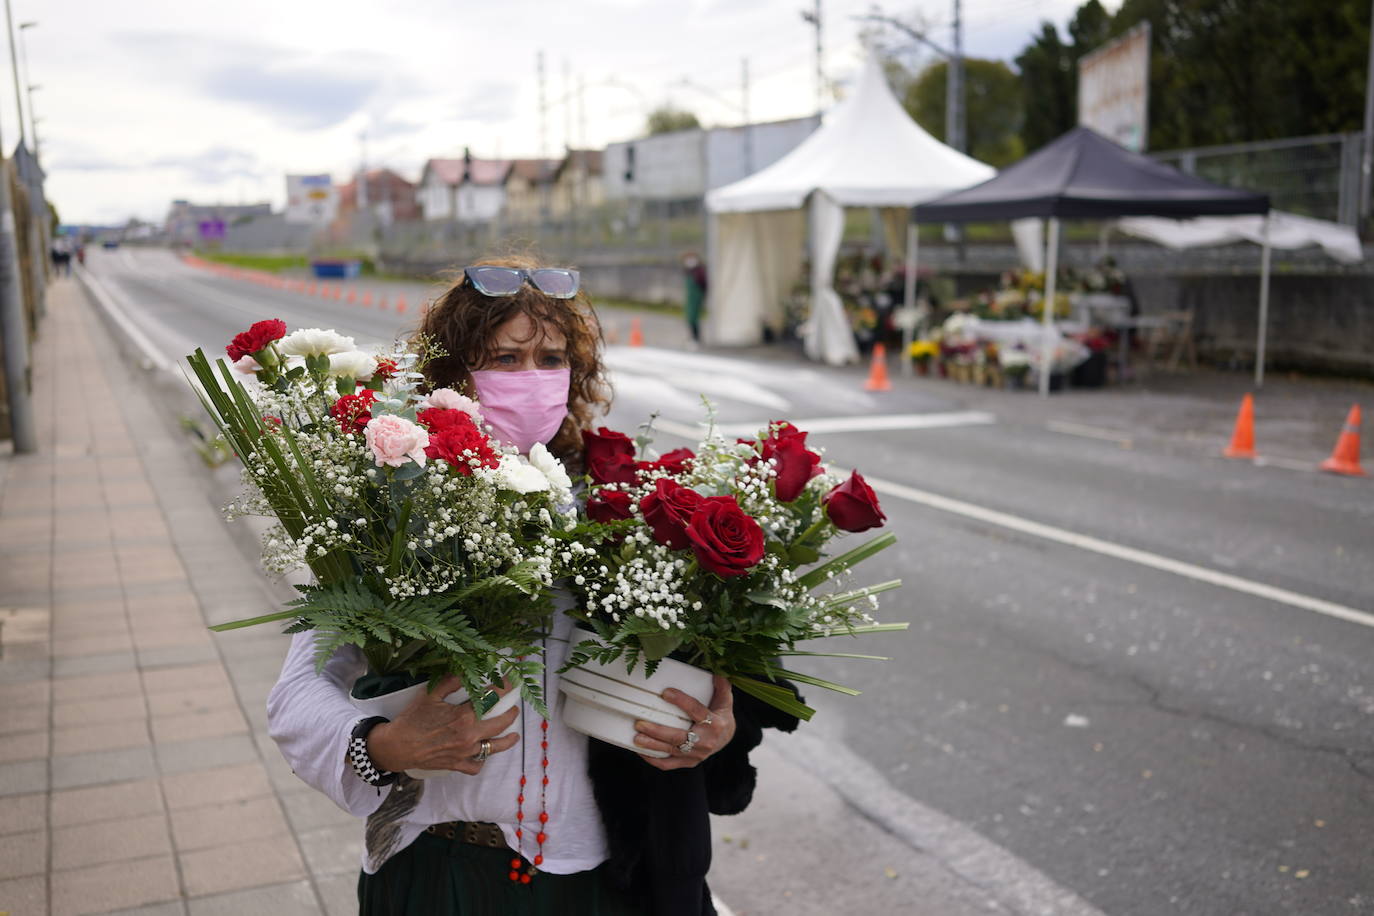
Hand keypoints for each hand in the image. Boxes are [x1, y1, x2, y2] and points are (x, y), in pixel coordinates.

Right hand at [367, 675, 518, 775]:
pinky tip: (484, 753)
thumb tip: (463, 671)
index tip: (510, 681)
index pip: (492, 699)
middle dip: (511, 713)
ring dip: (507, 740)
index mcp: (464, 716)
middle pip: (500, 724)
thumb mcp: (429, 694)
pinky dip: (482, 760)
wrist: (396, 746)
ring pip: (494, 748)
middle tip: (514, 707)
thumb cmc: (412, 719)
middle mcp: (469, 736)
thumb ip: (450, 682)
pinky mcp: (457, 764)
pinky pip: (476, 766)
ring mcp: (465, 752)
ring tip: (514, 735)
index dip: (504, 688)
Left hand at [633, 675, 735, 770]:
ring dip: (652, 745)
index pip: (696, 711)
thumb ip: (721, 686)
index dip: (681, 701)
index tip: (665, 693)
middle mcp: (706, 741)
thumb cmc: (721, 715)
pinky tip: (641, 751)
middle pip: (679, 737)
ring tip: (636, 738)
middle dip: (658, 731)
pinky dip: (654, 760)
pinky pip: (669, 764)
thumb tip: (716, 673)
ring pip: (671, 751)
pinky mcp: (689, 762)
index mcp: (715, 723)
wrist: (726, 738)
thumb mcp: (725, 699)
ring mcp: (697, 754)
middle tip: (640, 723)